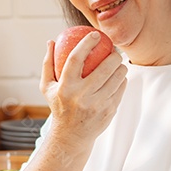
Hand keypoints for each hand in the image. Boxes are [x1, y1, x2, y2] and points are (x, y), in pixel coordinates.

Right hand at [41, 32, 127, 152]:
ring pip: (117, 78)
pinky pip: (121, 89)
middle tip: (114, 50)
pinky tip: (120, 77)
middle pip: (103, 68)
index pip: (75, 59)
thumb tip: (51, 41)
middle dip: (113, 55)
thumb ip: (48, 64)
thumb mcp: (48, 87)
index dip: (86, 44)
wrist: (71, 136)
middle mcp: (81, 96)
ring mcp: (97, 104)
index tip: (95, 35)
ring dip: (121, 67)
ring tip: (118, 63)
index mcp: (65, 87)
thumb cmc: (59, 107)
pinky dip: (122, 81)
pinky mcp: (109, 111)